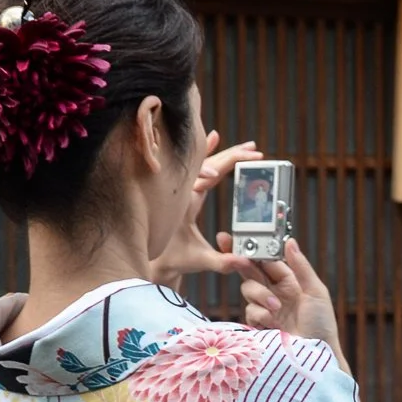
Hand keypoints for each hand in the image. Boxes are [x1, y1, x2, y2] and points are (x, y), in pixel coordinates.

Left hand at [149, 131, 262, 286]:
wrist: (147, 258)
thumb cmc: (170, 259)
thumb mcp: (198, 261)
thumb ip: (222, 262)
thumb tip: (243, 261)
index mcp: (185, 201)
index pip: (208, 175)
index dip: (228, 164)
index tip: (249, 158)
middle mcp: (181, 190)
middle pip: (209, 164)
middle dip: (232, 155)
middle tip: (254, 149)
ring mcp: (181, 189)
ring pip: (204, 162)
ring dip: (225, 153)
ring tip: (246, 146)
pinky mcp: (182, 192)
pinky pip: (196, 167)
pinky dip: (208, 154)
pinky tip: (215, 140)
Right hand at [227, 237, 350, 373]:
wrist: (316, 355)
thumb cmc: (322, 322)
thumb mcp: (315, 291)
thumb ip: (301, 267)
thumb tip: (290, 241)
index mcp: (289, 280)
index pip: (266, 259)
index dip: (252, 248)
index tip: (233, 238)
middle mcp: (275, 290)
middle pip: (251, 271)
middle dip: (243, 264)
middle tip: (238, 260)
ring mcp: (266, 307)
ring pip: (248, 289)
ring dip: (260, 295)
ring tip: (276, 307)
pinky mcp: (259, 323)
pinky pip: (250, 311)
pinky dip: (259, 314)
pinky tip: (272, 322)